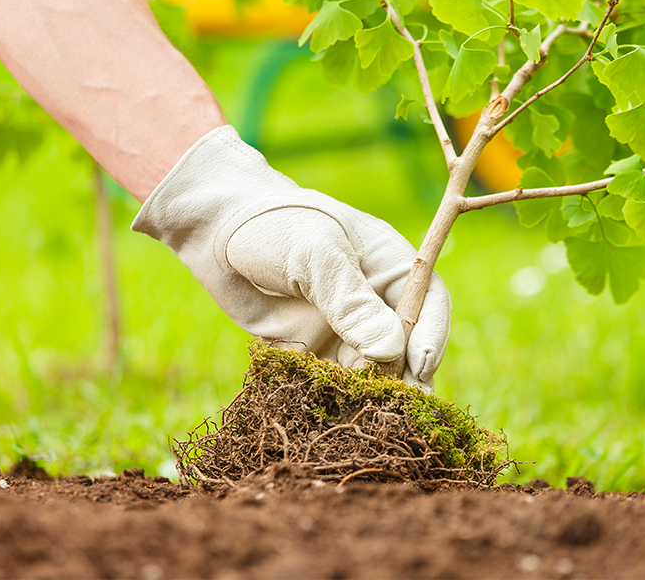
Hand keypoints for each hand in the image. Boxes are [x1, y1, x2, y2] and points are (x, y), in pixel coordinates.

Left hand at [131, 126, 450, 389]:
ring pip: (374, 372)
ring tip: (371, 417)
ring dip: (375, 396)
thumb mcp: (314, 254)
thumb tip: (390, 352)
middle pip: (407, 346)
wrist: (215, 232)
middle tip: (403, 408)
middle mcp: (374, 302)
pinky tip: (336, 417)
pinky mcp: (313, 354)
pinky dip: (339, 402)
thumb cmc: (272, 226)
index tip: (419, 365)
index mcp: (390, 266)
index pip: (429, 303)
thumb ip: (350, 301)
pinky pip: (335, 384)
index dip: (430, 335)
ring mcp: (344, 330)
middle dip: (408, 377)